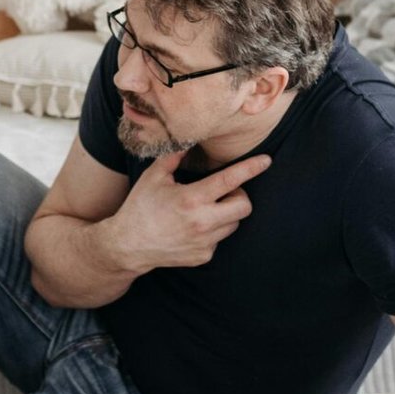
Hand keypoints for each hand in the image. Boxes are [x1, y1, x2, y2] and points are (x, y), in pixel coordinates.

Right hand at [107, 145, 271, 274]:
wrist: (128, 245)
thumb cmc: (140, 206)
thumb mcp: (154, 176)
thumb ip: (175, 156)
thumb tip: (190, 137)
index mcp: (191, 198)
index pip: (230, 180)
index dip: (251, 168)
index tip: (267, 160)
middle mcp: (202, 222)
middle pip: (244, 206)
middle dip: (240, 194)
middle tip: (223, 191)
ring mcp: (205, 242)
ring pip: (234, 223)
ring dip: (227, 213)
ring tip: (204, 209)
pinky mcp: (204, 256)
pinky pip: (220, 239)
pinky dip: (213, 230)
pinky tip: (193, 227)